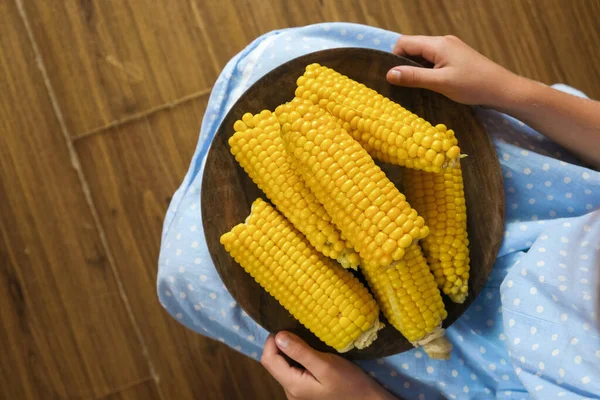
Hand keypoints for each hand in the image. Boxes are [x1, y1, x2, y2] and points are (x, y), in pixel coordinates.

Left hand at [261, 332, 396, 399]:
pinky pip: (293, 370)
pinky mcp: (305, 390)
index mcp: (292, 385)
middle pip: (274, 363)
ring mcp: (297, 392)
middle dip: (281, 345)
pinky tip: (310, 352)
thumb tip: (278, 336)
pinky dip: (297, 358)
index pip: (268, 360)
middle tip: (297, 329)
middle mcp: (290, 391)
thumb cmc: (349, 383)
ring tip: (305, 339)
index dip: (272, 341)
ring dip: (290, 351)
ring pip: (284, 366)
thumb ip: (300, 352)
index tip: (286, 326)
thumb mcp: (325, 364)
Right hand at [387, 35, 518, 106]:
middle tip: (404, 85)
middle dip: (405, 64)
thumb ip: (413, 77)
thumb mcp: (440, 83)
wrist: (501, 89)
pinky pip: (433, 60)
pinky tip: (431, 85)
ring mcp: (450, 49)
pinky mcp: (455, 58)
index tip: (394, 78)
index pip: (405, 43)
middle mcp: (442, 42)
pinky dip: (427, 71)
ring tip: (417, 87)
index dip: (395, 58)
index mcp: (438, 44)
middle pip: (413, 47)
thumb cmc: (472, 85)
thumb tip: (389, 74)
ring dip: (416, 69)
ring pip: (422, 55)